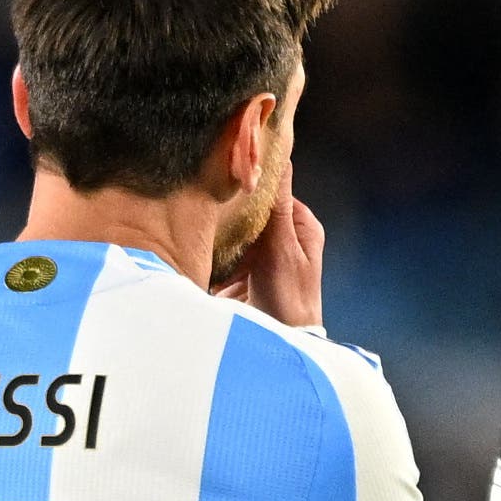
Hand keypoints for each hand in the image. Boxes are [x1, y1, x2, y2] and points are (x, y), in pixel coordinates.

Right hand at [214, 162, 325, 327]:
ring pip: (235, 234)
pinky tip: (199, 254)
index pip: (272, 193)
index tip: (227, 179)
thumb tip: (282, 157)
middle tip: (208, 206)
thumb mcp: (282, 245)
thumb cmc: (289, 297)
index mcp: (301, 227)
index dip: (251, 187)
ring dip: (219, 237)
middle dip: (231, 213)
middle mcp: (284, 239)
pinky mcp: (243, 278)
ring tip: (198, 229)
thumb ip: (277, 204)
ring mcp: (263, 259)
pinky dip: (214, 258)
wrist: (280, 342)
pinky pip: (224, 258)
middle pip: (251, 213)